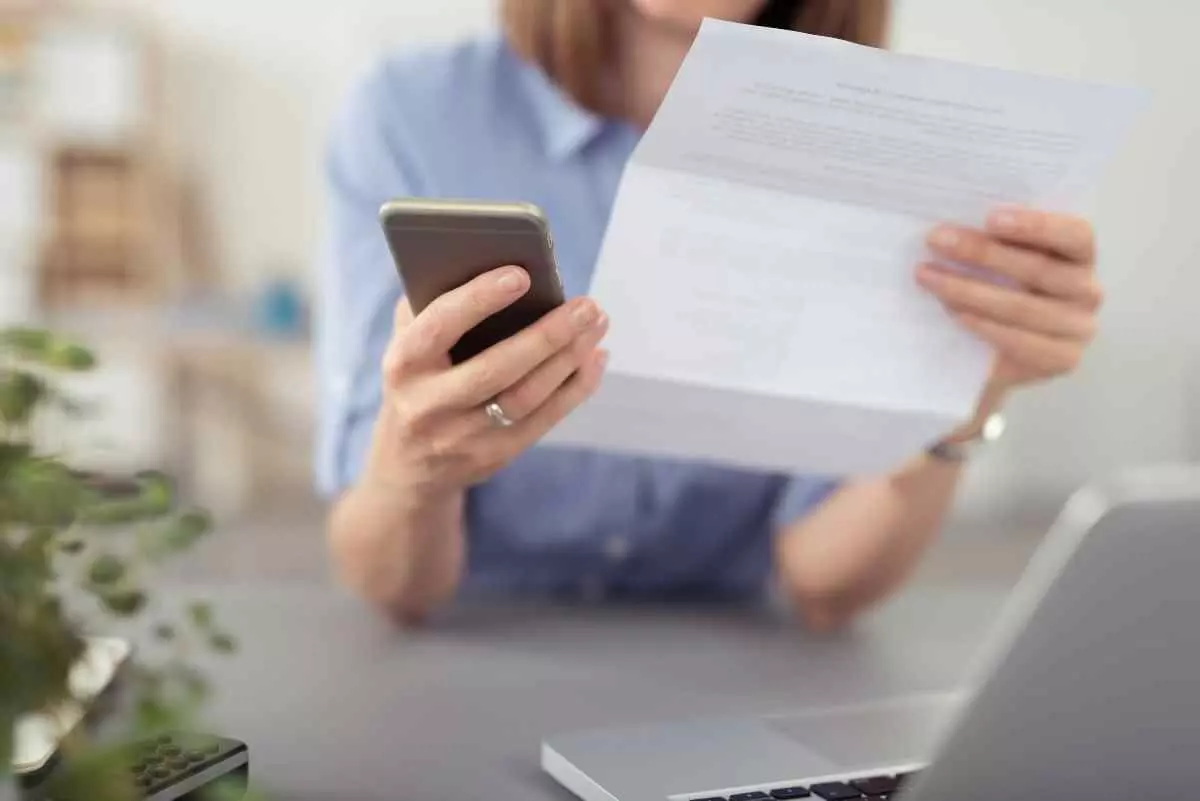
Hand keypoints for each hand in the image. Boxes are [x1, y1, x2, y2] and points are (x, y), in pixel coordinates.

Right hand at [367, 265, 608, 497]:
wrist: (409, 465)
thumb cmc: (418, 381)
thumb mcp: (408, 344)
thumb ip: (433, 305)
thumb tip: (488, 260)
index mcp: (403, 364)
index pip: (440, 327)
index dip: (479, 300)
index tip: (521, 274)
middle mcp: (429, 404)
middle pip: (496, 369)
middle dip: (547, 335)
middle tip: (586, 304)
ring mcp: (463, 437)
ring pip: (526, 398)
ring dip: (569, 359)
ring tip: (596, 324)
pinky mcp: (494, 456)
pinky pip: (544, 420)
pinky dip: (576, 386)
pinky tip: (594, 357)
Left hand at [917, 205, 1102, 395]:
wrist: (999, 356)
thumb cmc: (1002, 291)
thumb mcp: (1004, 262)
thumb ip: (997, 241)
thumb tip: (953, 224)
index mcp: (1081, 256)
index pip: (1074, 234)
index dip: (1035, 225)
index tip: (990, 218)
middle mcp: (1088, 290)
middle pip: (1038, 269)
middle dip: (981, 252)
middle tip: (937, 240)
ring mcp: (1078, 328)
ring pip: (1021, 306)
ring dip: (967, 289)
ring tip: (928, 276)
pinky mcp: (1062, 359)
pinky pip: (1019, 341)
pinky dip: (983, 325)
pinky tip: (953, 312)